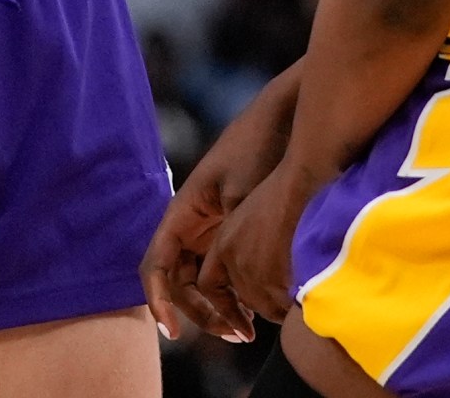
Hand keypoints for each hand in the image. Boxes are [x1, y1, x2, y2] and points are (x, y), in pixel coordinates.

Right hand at [142, 81, 296, 340]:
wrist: (292, 116)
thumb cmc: (262, 147)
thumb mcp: (241, 195)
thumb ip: (228, 240)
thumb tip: (225, 285)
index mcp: (183, 212)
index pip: (157, 268)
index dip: (160, 302)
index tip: (173, 333)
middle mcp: (192, 224)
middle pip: (181, 284)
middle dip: (201, 313)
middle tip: (236, 334)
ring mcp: (213, 228)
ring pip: (203, 282)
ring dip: (219, 308)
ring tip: (248, 330)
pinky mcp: (236, 232)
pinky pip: (226, 272)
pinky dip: (236, 293)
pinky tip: (258, 310)